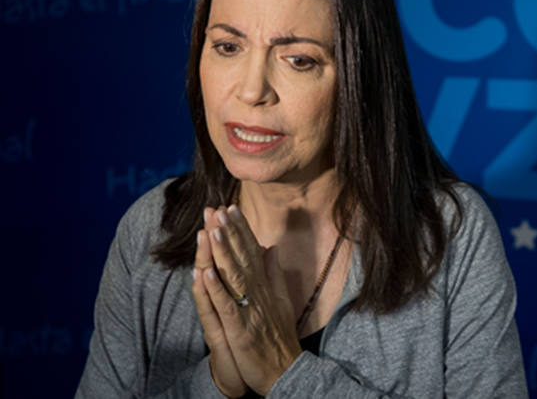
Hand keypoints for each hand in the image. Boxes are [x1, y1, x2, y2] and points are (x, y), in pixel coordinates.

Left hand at [201, 205, 301, 395]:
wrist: (286, 372)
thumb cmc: (280, 338)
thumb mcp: (282, 300)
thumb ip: (275, 273)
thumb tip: (271, 247)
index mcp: (266, 287)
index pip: (253, 252)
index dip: (241, 230)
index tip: (231, 208)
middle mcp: (259, 294)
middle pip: (242, 258)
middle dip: (230, 233)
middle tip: (218, 209)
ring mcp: (250, 311)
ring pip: (234, 277)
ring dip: (223, 253)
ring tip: (213, 229)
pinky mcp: (240, 330)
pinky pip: (226, 307)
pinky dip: (216, 290)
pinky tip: (206, 272)